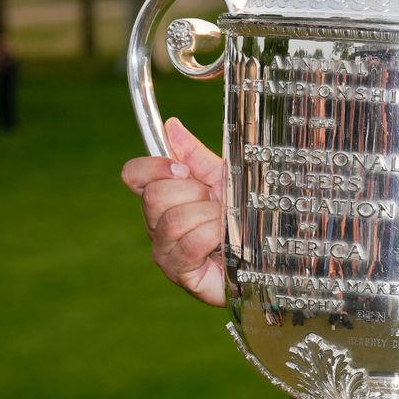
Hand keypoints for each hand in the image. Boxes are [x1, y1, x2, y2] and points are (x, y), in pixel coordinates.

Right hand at [120, 117, 226, 306]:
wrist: (264, 255)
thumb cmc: (241, 220)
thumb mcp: (224, 180)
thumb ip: (196, 156)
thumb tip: (171, 126)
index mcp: (163, 199)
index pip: (134, 175)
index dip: (155, 167)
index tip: (184, 170)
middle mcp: (156, 224)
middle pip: (154, 196)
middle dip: (195, 194)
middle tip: (216, 204)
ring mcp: (164, 251)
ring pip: (174, 221)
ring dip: (210, 218)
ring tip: (225, 225)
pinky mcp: (180, 273)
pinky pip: (190, 244)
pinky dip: (214, 237)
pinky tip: (224, 242)